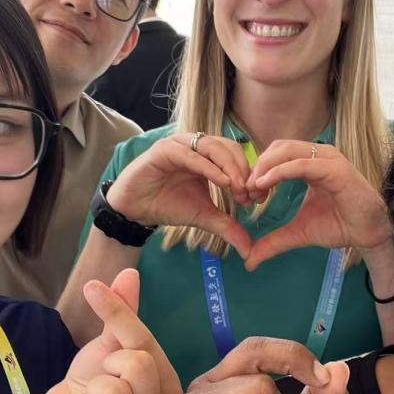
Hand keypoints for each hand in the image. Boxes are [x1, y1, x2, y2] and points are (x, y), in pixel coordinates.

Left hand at [35, 269, 181, 393]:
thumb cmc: (93, 384)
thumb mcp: (107, 344)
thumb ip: (123, 312)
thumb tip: (129, 271)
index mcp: (167, 382)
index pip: (145, 340)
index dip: (116, 312)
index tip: (91, 288)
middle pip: (138, 363)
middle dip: (107, 363)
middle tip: (100, 376)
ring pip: (115, 390)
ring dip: (93, 388)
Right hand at [105, 134, 254, 256]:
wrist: (135, 210)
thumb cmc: (168, 205)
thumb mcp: (204, 216)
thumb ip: (227, 226)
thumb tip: (250, 249)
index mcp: (207, 156)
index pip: (236, 156)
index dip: (249, 174)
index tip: (257, 198)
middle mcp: (195, 145)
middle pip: (229, 148)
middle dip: (243, 170)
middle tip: (249, 194)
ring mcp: (180, 144)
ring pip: (213, 147)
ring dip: (230, 167)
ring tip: (239, 189)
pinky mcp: (164, 150)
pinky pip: (191, 155)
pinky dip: (210, 168)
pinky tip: (223, 182)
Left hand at [244, 140, 391, 269]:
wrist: (368, 235)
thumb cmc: (339, 226)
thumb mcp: (298, 233)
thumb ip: (273, 242)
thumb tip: (249, 260)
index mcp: (310, 163)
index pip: (277, 154)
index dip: (258, 170)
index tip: (247, 194)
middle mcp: (319, 155)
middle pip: (278, 147)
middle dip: (258, 167)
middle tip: (246, 192)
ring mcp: (328, 159)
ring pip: (287, 151)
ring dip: (265, 167)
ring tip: (253, 189)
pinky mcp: (335, 169)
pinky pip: (302, 164)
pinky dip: (280, 171)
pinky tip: (265, 184)